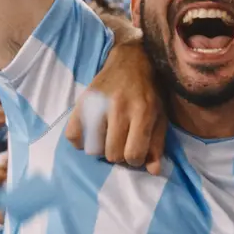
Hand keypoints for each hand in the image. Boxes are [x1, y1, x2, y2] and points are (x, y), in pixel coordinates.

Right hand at [65, 40, 166, 173]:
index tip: (135, 152)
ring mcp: (98, 104)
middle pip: (112, 154)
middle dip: (118, 155)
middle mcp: (120, 108)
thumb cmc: (149, 93)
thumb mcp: (160, 117)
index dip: (134, 160)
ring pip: (93, 148)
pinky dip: (80, 141)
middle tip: (121, 144)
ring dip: (101, 148)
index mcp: (143, 113)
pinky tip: (91, 135)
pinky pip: (73, 135)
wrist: (131, 61)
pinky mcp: (82, 101)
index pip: (133, 154)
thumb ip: (157, 144)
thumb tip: (153, 171)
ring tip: (107, 138)